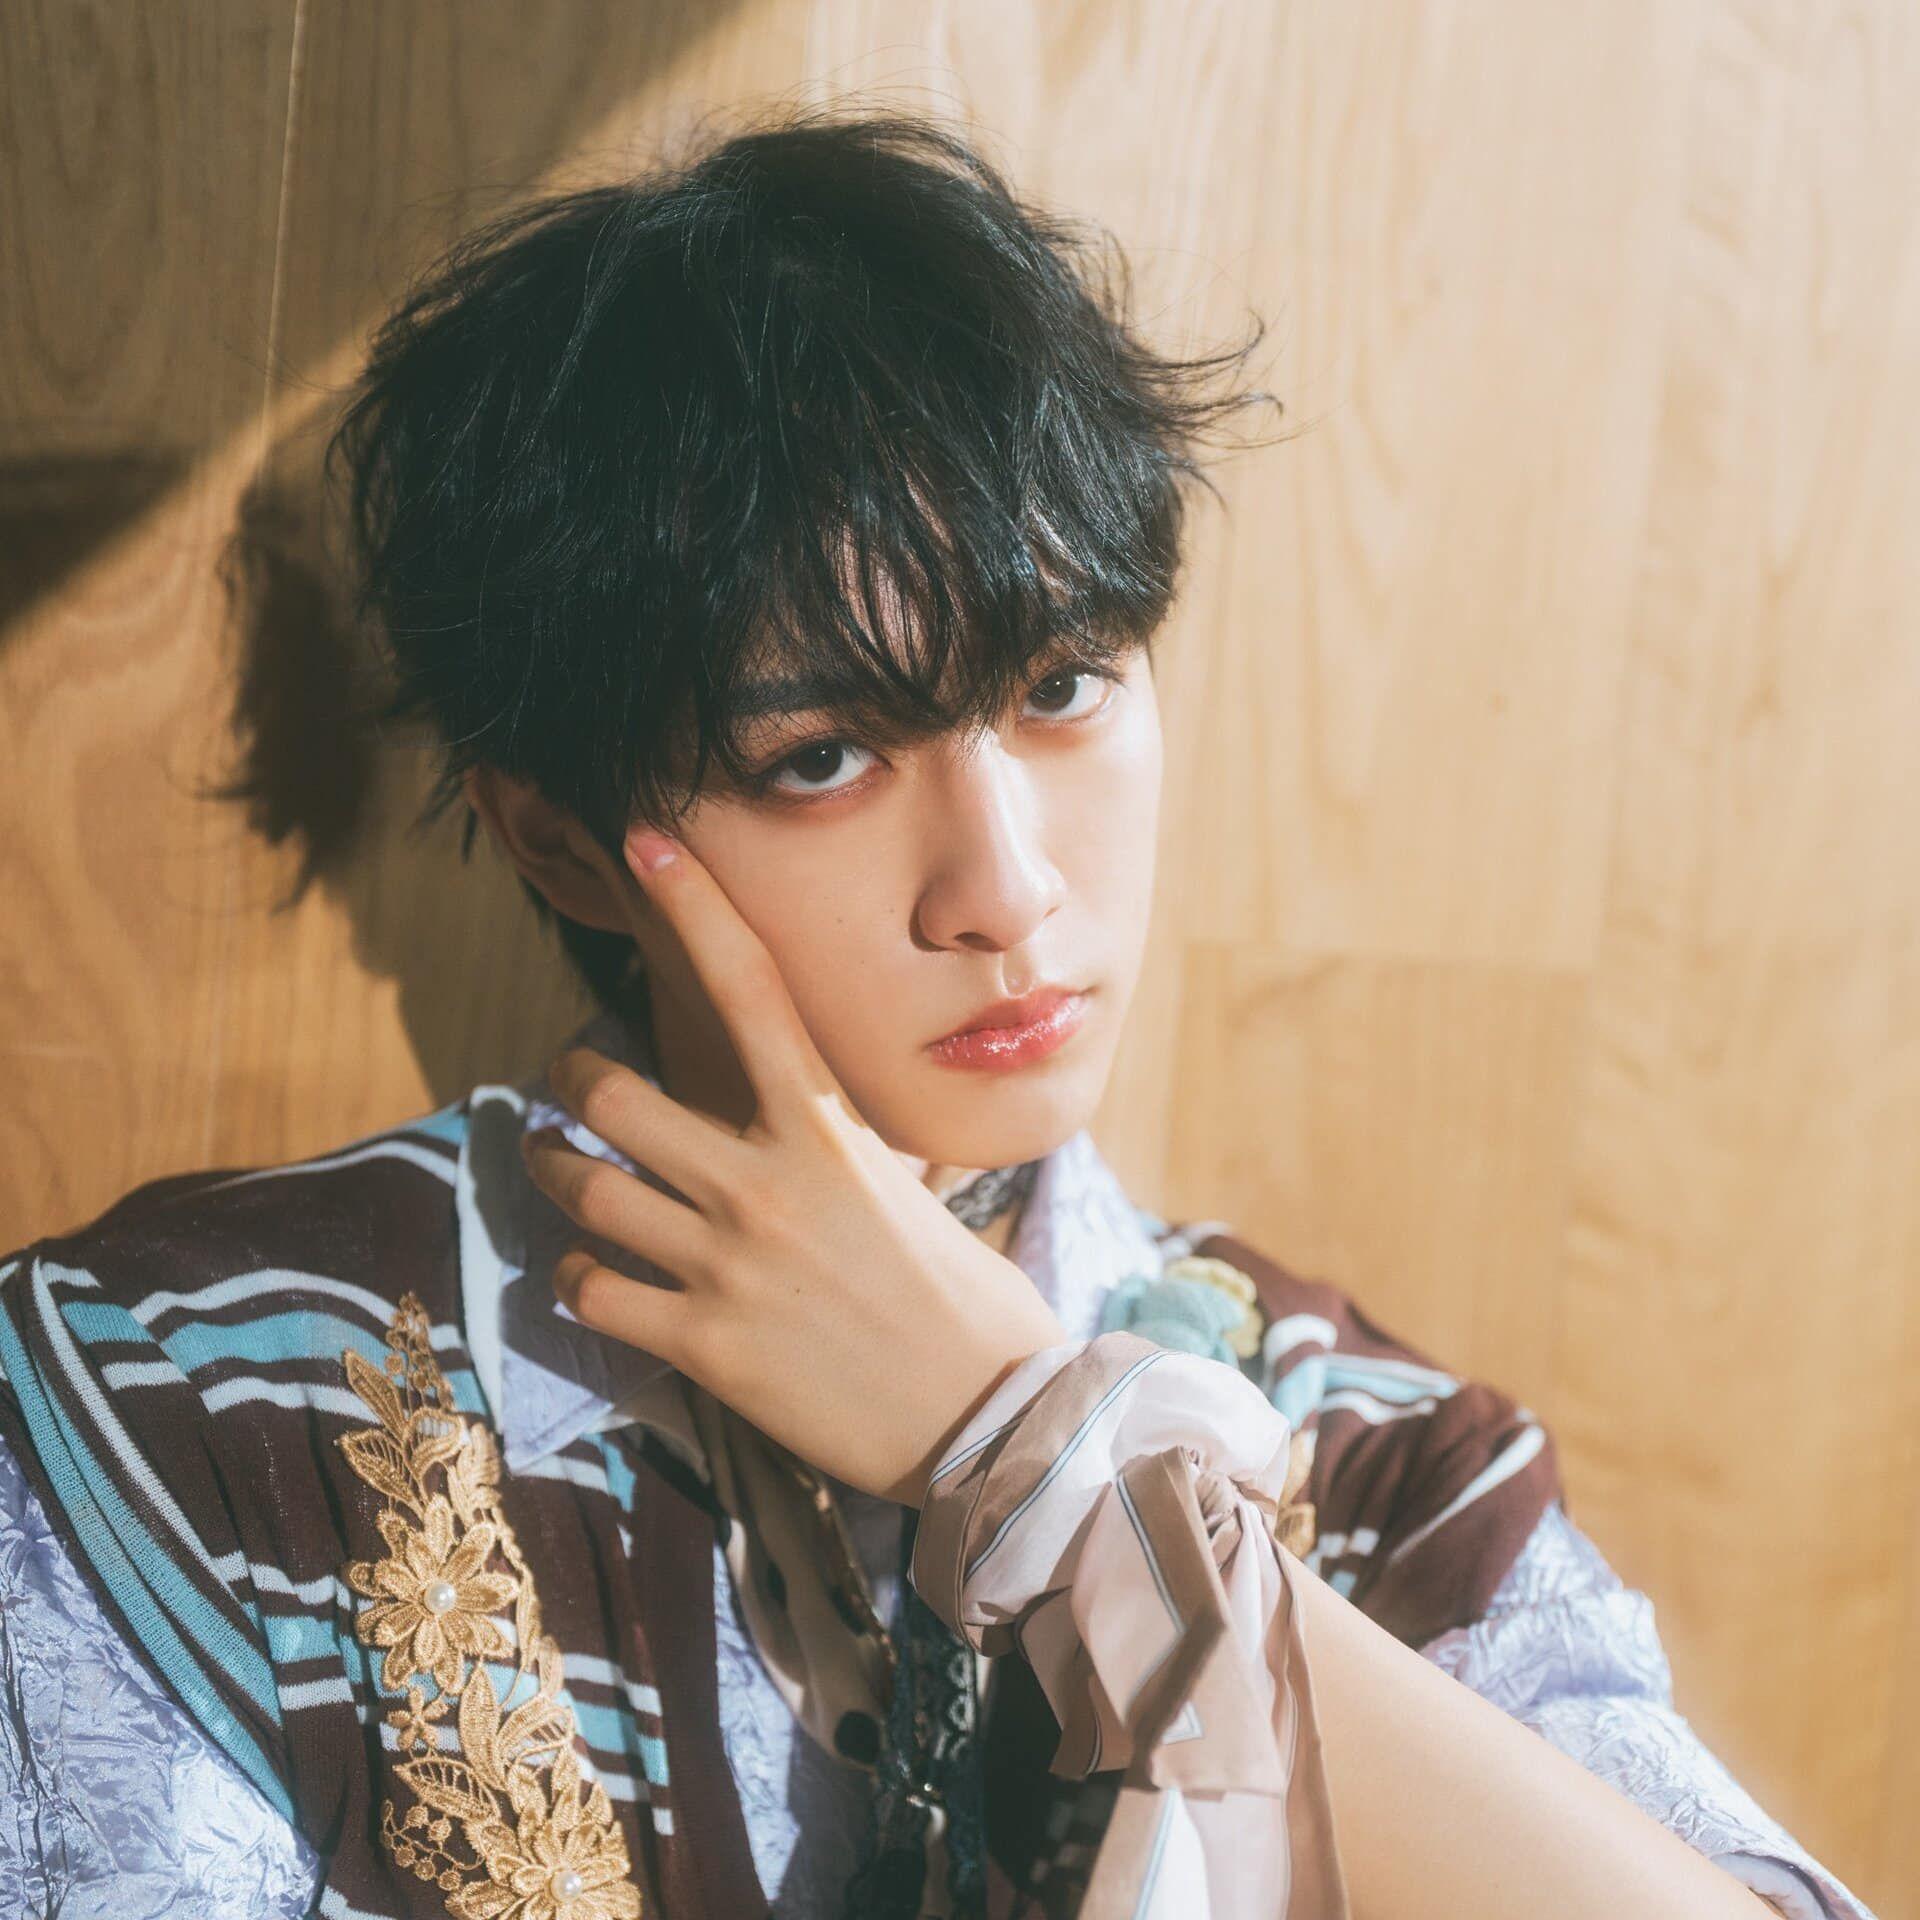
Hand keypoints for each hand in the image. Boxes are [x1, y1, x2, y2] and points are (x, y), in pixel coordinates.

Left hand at [520, 825, 1071, 1505]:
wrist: (991, 1417)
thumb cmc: (961, 1299)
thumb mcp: (907, 1192)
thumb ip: (836, 1149)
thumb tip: (804, 1120)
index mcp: (826, 1130)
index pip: (750, 991)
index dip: (694, 907)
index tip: (647, 842)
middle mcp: (765, 1183)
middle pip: (612, 1096)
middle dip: (570, 1083)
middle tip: (569, 1092)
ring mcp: (728, 1265)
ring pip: (581, 1191)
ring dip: (552, 1174)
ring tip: (554, 1170)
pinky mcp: (705, 1347)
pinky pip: (589, 1295)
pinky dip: (577, 1283)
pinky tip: (595, 1282)